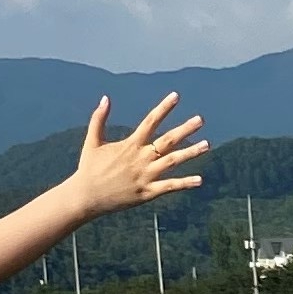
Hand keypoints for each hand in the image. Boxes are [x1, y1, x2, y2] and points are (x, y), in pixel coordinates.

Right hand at [71, 92, 208, 218]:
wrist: (85, 197)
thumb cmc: (88, 168)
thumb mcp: (92, 141)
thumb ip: (99, 119)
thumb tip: (105, 97)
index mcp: (130, 145)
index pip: (150, 122)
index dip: (164, 108)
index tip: (176, 96)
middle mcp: (140, 159)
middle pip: (167, 140)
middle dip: (185, 129)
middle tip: (200, 119)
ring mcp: (145, 176)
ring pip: (172, 162)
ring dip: (190, 152)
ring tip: (207, 144)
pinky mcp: (146, 192)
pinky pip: (169, 187)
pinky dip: (184, 183)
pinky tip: (200, 180)